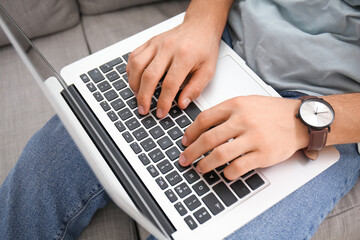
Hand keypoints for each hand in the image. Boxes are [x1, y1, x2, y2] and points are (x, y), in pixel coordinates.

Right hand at [126, 21, 219, 117]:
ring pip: (137, 66)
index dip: (163, 101)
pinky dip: (131, 71)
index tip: (161, 112)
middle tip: (144, 110)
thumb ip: (195, 89)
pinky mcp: (149, 42)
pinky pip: (134, 57)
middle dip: (144, 97)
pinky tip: (136, 81)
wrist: (199, 26)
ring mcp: (156, 43)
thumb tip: (182, 104)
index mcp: (184, 56)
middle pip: (149, 76)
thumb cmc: (204, 48)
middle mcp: (168, 48)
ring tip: (138, 97)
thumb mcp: (208, 70)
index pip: (170, 84)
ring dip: (134, 85)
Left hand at [179, 95, 308, 179]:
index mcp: (236, 105)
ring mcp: (254, 137)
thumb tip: (201, 128)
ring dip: (206, 164)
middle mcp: (243, 120)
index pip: (204, 119)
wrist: (300, 120)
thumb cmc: (271, 112)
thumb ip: (225, 112)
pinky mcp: (264, 154)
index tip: (184, 141)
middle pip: (207, 139)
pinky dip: (228, 173)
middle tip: (185, 159)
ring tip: (201, 168)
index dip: (190, 133)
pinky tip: (225, 173)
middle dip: (192, 152)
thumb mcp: (246, 102)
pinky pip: (239, 167)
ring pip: (220, 154)